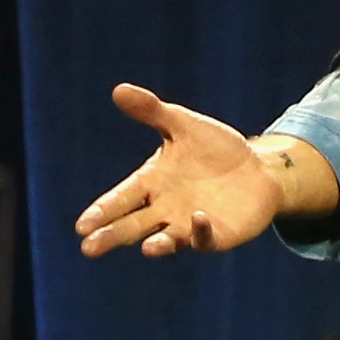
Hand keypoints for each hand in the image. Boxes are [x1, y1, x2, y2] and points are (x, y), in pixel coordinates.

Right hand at [77, 84, 289, 259]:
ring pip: (167, 239)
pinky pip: (206, 238)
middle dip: (112, 236)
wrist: (258, 169)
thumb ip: (152, 111)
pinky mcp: (218, 235)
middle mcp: (165, 209)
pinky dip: (200, 231)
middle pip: (133, 226)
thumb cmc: (215, 148)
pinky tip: (197, 219)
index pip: (121, 199)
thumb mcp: (183, 125)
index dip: (102, 211)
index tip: (82, 225)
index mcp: (151, 183)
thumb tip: (119, 90)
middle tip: (88, 248)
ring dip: (158, 244)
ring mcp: (190, 225)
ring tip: (146, 249)